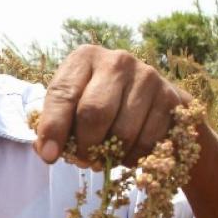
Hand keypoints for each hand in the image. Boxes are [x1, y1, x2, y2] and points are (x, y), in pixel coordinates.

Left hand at [35, 45, 186, 166]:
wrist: (150, 98)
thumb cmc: (100, 102)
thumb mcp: (73, 104)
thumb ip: (55, 124)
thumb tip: (47, 151)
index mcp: (85, 57)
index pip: (63, 95)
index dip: (53, 129)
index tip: (49, 156)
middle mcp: (117, 61)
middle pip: (94, 113)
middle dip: (86, 146)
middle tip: (84, 160)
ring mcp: (147, 77)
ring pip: (123, 132)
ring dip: (111, 156)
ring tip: (106, 156)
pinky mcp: (170, 98)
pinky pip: (148, 142)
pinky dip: (134, 158)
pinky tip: (127, 154)